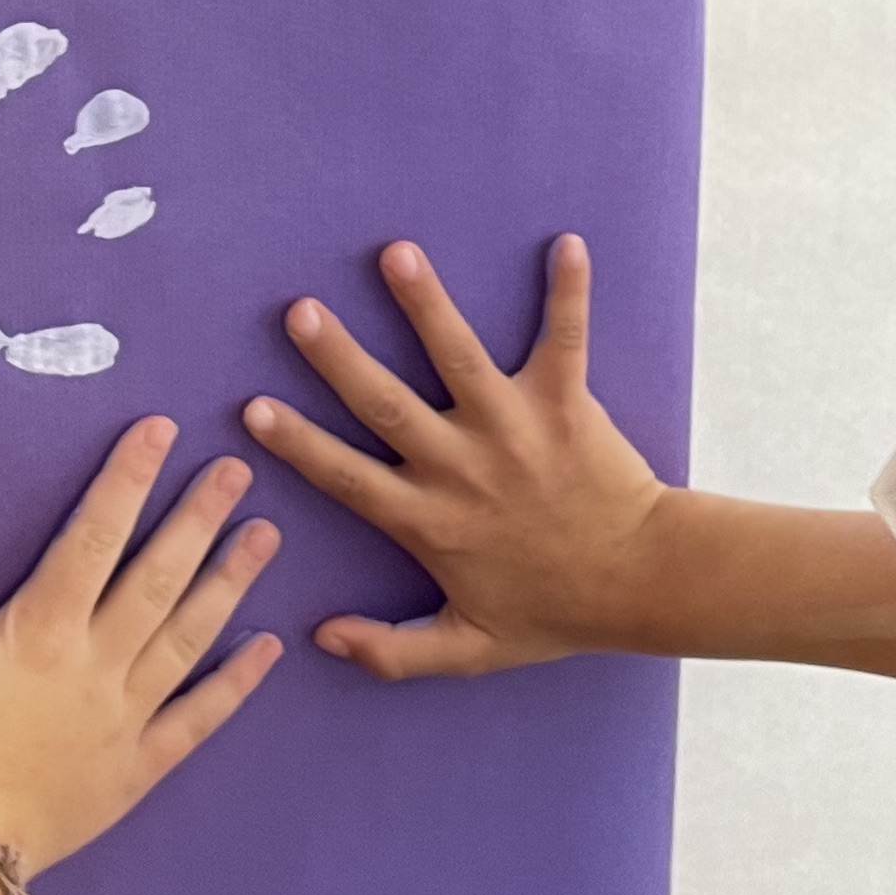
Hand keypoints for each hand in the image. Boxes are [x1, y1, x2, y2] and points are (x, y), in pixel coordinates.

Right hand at [0, 417, 280, 874]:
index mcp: (40, 633)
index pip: (93, 537)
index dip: (127, 479)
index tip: (160, 430)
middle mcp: (96, 666)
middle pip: (158, 578)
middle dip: (198, 518)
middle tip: (238, 471)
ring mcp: (125, 719)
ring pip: (190, 638)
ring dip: (230, 583)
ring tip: (267, 537)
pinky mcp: (137, 770)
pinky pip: (198, 721)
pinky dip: (236, 685)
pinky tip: (267, 650)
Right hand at [242, 236, 669, 680]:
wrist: (642, 585)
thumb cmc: (555, 614)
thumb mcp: (469, 650)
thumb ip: (392, 651)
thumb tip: (322, 637)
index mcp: (430, 521)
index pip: (347, 477)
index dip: (297, 444)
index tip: (253, 407)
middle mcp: (462, 467)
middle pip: (386, 404)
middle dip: (339, 358)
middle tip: (299, 311)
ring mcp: (513, 428)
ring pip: (459, 356)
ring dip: (427, 303)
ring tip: (397, 254)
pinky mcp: (565, 403)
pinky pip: (566, 338)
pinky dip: (568, 291)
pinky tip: (568, 242)